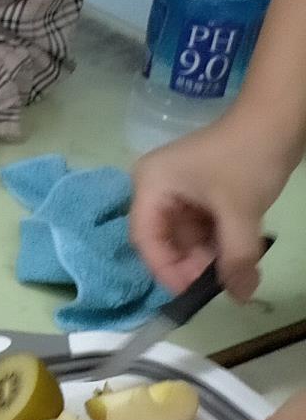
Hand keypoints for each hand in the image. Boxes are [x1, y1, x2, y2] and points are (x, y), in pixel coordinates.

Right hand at [130, 108, 291, 299]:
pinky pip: (199, 227)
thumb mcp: (240, 212)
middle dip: (190, 264)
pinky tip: (236, 254)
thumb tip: (241, 297)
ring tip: (233, 270)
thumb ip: (236, 257)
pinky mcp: (198, 192)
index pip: (144, 238)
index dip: (164, 269)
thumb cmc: (245, 160)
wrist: (275, 122)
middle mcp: (155, 189)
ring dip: (206, 256)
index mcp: (149, 186)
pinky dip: (216, 243)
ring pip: (184, 236)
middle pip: (163, 239)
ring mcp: (177, 191)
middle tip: (219, 283)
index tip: (190, 294)